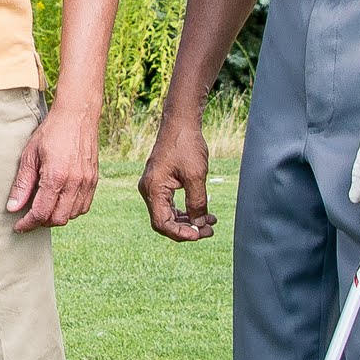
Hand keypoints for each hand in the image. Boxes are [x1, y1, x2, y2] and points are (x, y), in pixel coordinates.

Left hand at [5, 97, 98, 233]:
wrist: (77, 115)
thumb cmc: (51, 132)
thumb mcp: (29, 156)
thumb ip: (22, 184)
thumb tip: (13, 208)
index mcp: (56, 176)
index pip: (41, 213)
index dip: (28, 224)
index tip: (19, 226)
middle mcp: (75, 182)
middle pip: (58, 219)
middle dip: (41, 222)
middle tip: (29, 216)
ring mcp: (87, 182)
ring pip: (72, 215)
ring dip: (56, 216)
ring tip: (43, 207)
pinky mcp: (94, 180)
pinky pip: (83, 206)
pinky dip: (70, 210)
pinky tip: (59, 200)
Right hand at [139, 117, 214, 241]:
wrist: (181, 124)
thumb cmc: (186, 145)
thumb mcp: (196, 176)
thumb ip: (197, 202)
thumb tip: (199, 224)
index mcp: (153, 189)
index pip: (162, 223)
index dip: (180, 233)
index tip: (199, 235)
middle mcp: (149, 190)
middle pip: (164, 221)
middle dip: (187, 229)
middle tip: (208, 231)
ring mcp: (154, 186)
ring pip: (169, 214)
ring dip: (188, 221)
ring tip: (209, 222)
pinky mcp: (161, 182)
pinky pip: (171, 204)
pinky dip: (186, 211)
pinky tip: (202, 212)